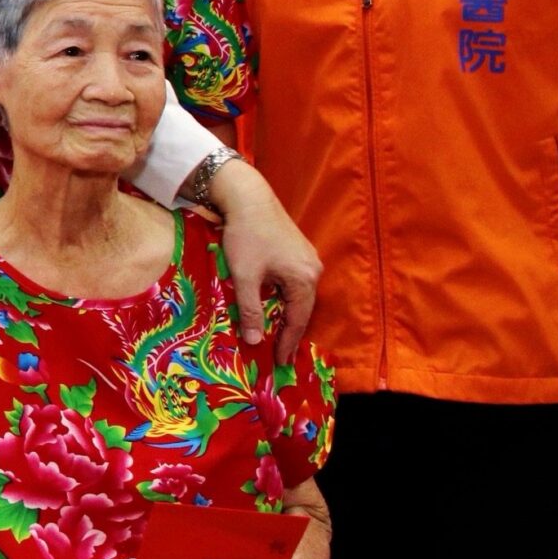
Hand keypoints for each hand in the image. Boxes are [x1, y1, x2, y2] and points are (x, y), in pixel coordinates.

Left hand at [207, 159, 320, 363]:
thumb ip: (251, 309)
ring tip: (275, 333)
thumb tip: (254, 341)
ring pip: (298, 296)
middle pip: (302, 309)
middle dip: (290, 331)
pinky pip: (294, 283)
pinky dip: (284, 298)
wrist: (247, 197)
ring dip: (287, 314)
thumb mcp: (245, 276)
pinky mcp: (297, 251)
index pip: (298, 320)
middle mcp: (312, 270)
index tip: (280, 361)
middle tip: (278, 352)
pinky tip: (273, 305)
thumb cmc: (245, 236)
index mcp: (304, 278)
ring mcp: (307, 259)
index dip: (287, 342)